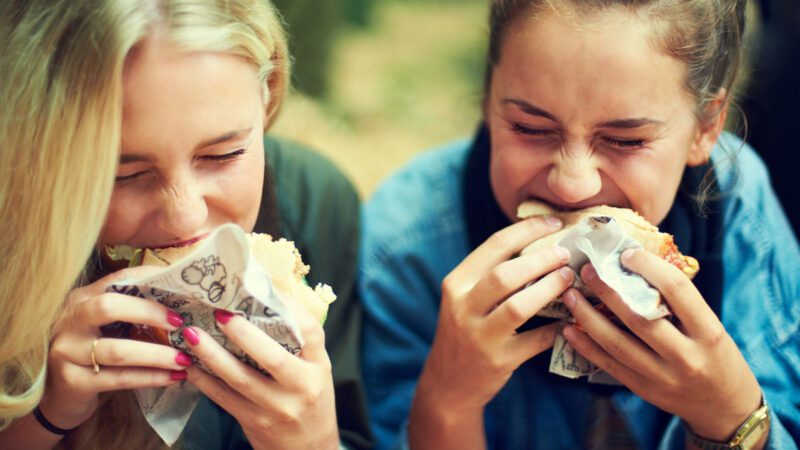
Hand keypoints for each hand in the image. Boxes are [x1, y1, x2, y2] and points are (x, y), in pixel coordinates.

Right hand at [44, 266, 190, 429]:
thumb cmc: (95, 352)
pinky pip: (119, 378)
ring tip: (185, 359)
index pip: (118, 280)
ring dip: (157, 354)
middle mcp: (70, 320)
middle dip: (150, 312)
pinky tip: (173, 377)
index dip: (150, 280)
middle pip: (109, 307)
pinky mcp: (73, 381)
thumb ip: (132, 310)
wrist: (62, 394)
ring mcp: (67, 351)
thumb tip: (182, 301)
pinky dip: (150, 377)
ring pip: (118, 350)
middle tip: (181, 323)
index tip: (182, 288)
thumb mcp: (108, 325)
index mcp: (83, 299)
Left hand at [184, 304, 337, 449]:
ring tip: (191, 334)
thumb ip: (298, 341)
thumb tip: (267, 299)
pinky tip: (190, 365)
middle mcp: (301, 387)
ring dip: (212, 355)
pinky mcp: (255, 423)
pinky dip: (204, 381)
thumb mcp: (315, 369)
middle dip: (242, 333)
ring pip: (240, 379)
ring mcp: (277, 408)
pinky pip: (224, 398)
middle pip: (271, 356)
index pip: (311, 331)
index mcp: (318, 366)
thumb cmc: (309, 399)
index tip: (263, 290)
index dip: (289, 308)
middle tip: (219, 311)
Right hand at [410, 216, 569, 443]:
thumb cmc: (464, 332)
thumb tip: (538, 242)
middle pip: (505, 274)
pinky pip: (535, 341)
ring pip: (519, 306)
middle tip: (565, 254)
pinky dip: (556, 328)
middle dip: (541, 259)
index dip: (527, 230)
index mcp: (456, 283)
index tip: (553, 222)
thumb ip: (489, 273)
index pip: (493, 246)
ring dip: (549, 289)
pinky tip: (570, 319)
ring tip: (568, 279)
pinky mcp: (498, 360)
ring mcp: (479, 335)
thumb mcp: (464, 299)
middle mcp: (463, 307)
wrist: (447, 384)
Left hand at [561, 249, 761, 441]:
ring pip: (617, 343)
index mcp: (708, 333)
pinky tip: (569, 329)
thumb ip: (680, 304)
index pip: (677, 290)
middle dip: (608, 290)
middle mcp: (686, 356)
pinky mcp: (644, 389)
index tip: (626, 254)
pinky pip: (609, 365)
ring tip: (570, 296)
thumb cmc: (715, 355)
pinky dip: (586, 346)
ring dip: (588, 317)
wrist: (725, 406)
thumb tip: (636, 267)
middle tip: (587, 270)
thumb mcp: (710, 327)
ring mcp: (663, 377)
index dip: (649, 267)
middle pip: (639, 317)